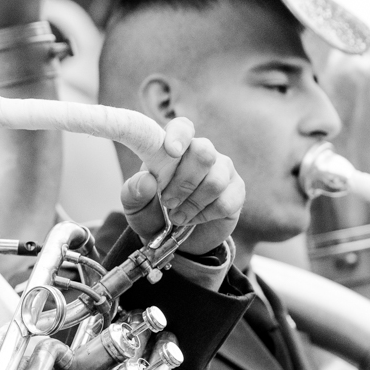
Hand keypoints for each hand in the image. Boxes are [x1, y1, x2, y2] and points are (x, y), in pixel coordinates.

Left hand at [121, 117, 243, 256]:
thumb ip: (134, 192)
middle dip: (184, 182)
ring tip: (178, 216)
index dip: (179, 135)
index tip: (172, 151)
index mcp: (174, 148)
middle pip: (204, 152)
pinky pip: (227, 201)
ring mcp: (222, 170)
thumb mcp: (135, 207)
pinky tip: (195, 218)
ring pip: (215, 180)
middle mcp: (202, 153)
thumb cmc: (153, 214)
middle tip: (168, 202)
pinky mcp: (236, 191)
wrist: (175, 241)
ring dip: (193, 203)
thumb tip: (146, 180)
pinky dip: (206, 215)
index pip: (183, 127)